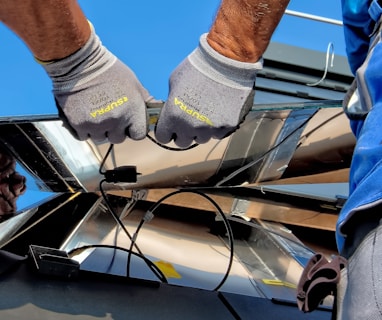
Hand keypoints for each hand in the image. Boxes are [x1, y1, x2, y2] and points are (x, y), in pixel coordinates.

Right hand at [41, 25, 150, 143]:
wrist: (80, 63)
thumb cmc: (110, 71)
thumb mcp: (133, 83)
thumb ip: (145, 100)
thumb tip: (156, 111)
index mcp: (133, 111)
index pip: (138, 135)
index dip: (133, 129)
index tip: (128, 123)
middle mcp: (116, 120)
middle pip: (118, 138)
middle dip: (115, 130)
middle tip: (109, 114)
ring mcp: (97, 124)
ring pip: (101, 138)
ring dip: (99, 130)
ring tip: (96, 113)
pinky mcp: (79, 124)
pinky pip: (84, 136)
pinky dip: (84, 129)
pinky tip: (84, 114)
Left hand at [155, 34, 261, 147]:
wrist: (226, 61)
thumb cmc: (197, 67)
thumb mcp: (174, 82)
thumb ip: (172, 102)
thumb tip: (173, 110)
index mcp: (173, 116)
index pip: (163, 137)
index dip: (167, 131)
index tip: (171, 127)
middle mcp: (191, 126)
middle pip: (183, 142)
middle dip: (183, 133)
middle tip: (189, 120)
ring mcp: (210, 128)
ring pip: (202, 139)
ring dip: (201, 130)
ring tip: (206, 113)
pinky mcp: (227, 126)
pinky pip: (219, 134)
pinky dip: (217, 126)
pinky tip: (219, 112)